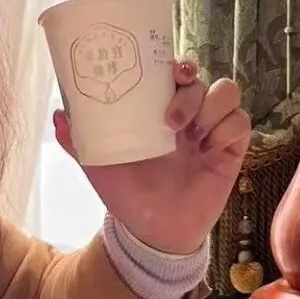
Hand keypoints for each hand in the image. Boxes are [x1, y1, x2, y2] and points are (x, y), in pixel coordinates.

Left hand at [54, 61, 251, 254]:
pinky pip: (241, 123)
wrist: (152, 233)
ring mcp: (211, 131)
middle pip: (202, 79)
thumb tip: (58, 114)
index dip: (178, 65)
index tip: (171, 73)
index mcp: (158, 109)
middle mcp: (188, 114)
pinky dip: (227, 130)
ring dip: (211, 108)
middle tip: (172, 119)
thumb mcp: (97, 165)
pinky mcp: (231, 150)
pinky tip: (209, 150)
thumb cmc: (127, 193)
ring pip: (227, 93)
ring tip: (191, 136)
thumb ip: (76, 140)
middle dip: (191, 92)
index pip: (175, 72)